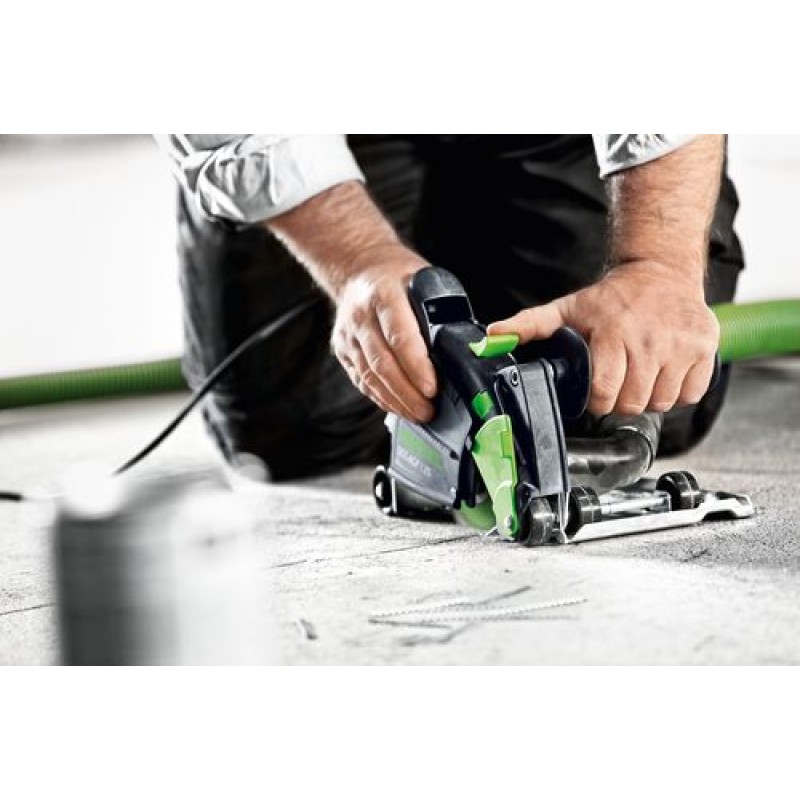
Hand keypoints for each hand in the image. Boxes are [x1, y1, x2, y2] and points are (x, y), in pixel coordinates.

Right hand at [331, 245, 436, 421]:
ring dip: (395, 400)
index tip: (432, 388)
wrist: (358, 268)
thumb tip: (465, 344)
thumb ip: (439, 309)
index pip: (399, 336)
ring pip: (369, 377)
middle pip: (382, 363)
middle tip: (428, 410)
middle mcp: (361, 316)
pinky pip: (361, 380)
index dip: (416, 366)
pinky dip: (380, 397)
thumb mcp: (424, 279)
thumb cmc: (397, 275)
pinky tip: (398, 407)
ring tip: (418, 414)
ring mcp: (348, 335)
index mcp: (383, 294)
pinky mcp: (342, 350)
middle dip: (407, 393)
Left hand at [488, 261, 719, 415]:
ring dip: (649, 398)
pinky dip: (678, 392)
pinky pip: (692, 393)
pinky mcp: (705, 347)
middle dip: (621, 401)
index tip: (598, 394)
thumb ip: (529, 325)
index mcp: (613, 333)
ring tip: (640, 377)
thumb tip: (491, 338)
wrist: (661, 270)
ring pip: (663, 402)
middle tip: (619, 384)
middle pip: (633, 402)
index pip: (606, 393)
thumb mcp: (567, 309)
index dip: (599, 402)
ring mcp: (681, 344)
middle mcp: (649, 340)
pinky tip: (665, 374)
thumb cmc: (611, 297)